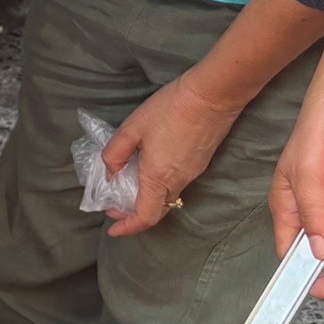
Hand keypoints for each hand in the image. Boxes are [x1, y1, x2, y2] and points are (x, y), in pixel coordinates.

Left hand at [100, 76, 241, 237]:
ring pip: (169, 197)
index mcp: (159, 177)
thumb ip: (115, 153)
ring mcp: (194, 172)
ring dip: (148, 199)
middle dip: (134, 214)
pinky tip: (149, 169)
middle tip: (116, 205)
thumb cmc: (170, 109)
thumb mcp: (132, 128)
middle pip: (157, 210)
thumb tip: (109, 172)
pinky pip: (178, 184)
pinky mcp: (202, 162)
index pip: (146, 216)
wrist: (214, 94)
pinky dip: (161, 186)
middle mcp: (179, 180)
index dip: (128, 227)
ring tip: (129, 186)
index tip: (113, 229)